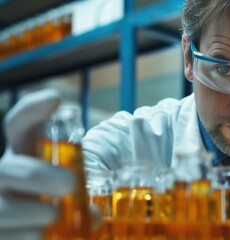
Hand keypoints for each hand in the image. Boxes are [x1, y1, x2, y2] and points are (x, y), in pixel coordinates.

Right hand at [0, 89, 73, 238]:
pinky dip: (25, 236)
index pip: (18, 126)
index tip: (55, 99)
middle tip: (69, 185)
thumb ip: (77, 195)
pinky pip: (4, 235)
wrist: (23, 227)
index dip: (31, 110)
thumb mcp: (61, 190)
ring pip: (2, 208)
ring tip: (54, 216)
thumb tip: (94, 216)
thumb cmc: (47, 203)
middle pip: (8, 168)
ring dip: (32, 212)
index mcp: (22, 158)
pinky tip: (40, 236)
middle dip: (37, 175)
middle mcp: (3, 177)